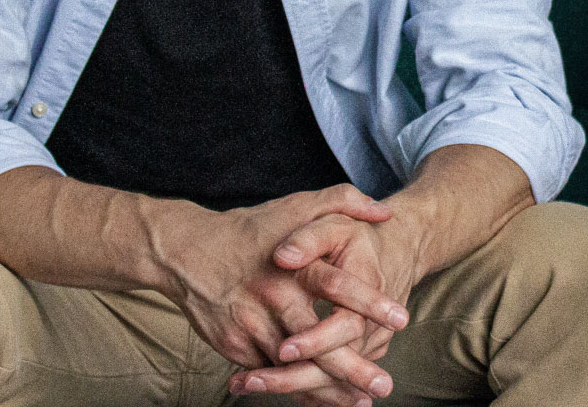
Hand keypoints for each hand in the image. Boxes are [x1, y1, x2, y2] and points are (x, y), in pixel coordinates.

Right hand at [159, 185, 406, 405]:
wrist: (186, 252)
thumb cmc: (251, 229)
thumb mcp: (295, 205)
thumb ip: (342, 201)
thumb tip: (384, 210)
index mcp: (292, 266)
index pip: (336, 286)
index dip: (369, 303)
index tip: (402, 319)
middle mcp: (271, 298)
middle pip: (316, 341)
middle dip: (352, 367)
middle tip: (384, 386)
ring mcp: (250, 326)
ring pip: (293, 367)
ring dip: (326, 388)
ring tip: (359, 403)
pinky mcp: (233, 346)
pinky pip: (269, 373)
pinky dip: (295, 387)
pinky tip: (321, 399)